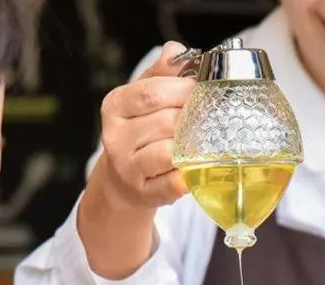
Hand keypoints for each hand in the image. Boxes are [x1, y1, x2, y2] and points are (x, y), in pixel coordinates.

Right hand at [94, 41, 195, 209]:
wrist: (123, 180)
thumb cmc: (139, 133)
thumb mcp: (143, 97)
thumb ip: (161, 73)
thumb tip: (176, 51)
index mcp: (115, 106)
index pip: (152, 93)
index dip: (183, 89)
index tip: (202, 89)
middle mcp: (116, 136)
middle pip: (165, 122)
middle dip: (192, 118)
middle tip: (209, 117)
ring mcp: (127, 167)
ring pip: (168, 152)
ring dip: (191, 146)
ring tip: (202, 141)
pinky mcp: (142, 192)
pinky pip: (171, 183)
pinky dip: (187, 176)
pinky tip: (194, 169)